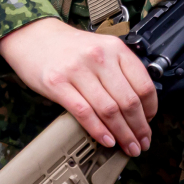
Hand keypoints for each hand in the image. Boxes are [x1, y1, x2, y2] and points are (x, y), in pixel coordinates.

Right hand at [0, 17, 157, 157]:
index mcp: (114, 47)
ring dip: (123, 134)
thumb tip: (139, 107)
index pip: (143, 85)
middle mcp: (98, 57)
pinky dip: (99, 131)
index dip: (151, 110)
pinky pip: (84, 113)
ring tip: (129, 147)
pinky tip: (107, 140)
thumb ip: (119, 70)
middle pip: (128, 101)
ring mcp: (77, 70)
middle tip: (142, 143)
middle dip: (139, 128)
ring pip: (109, 110)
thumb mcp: (100, 47)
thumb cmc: (68, 47)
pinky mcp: (57, 83)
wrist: (33, 36)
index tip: (149, 123)